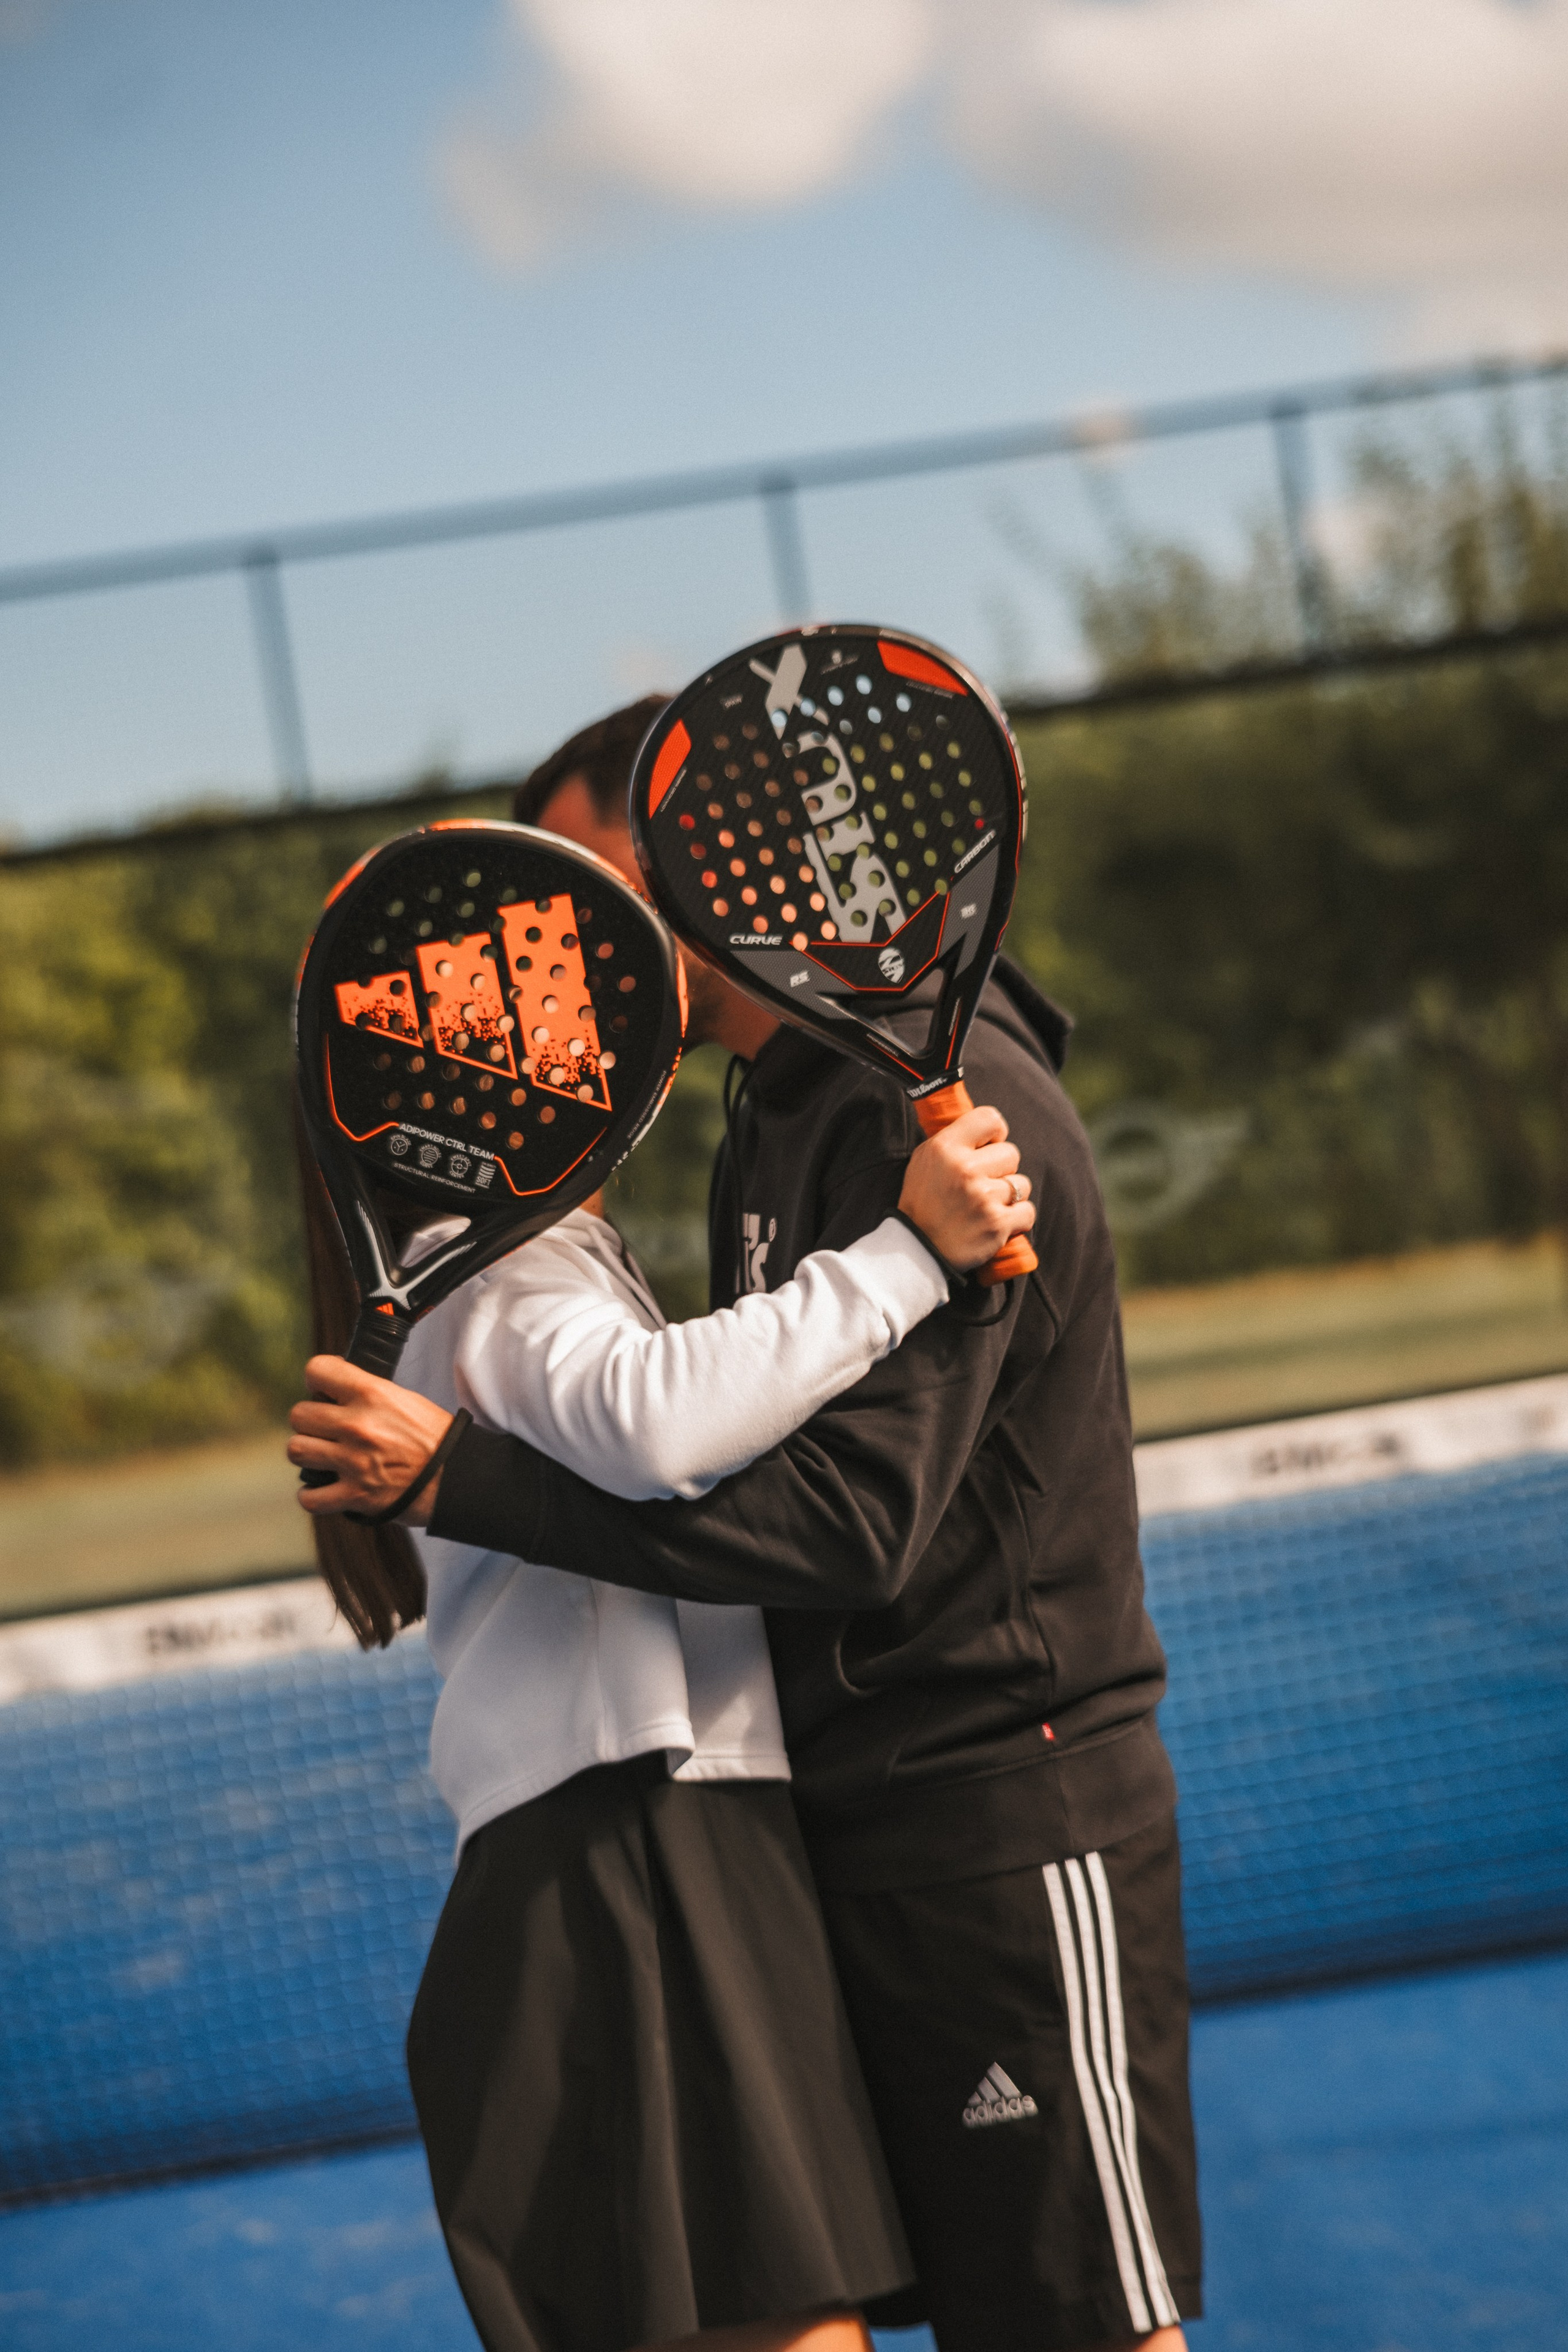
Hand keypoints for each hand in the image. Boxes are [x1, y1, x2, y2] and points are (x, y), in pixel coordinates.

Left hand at [288, 1357, 454, 1525]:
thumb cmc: (435, 1438)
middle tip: (327, 1429)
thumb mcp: (404, 1400)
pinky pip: (309, 1497)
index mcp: (372, 1394)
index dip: (317, 1380)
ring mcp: (353, 1462)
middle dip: (310, 1421)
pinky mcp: (354, 1496)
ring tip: (324, 1456)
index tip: (324, 1391)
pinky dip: (312, 1495)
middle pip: (299, 1415)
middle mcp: (357, 1425)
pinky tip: (324, 1488)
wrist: (458, 1478)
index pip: (317, 1371)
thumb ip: (367, 1393)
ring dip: (308, 1453)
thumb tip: (335, 1393)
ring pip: (296, 1450)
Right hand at [898, 1103, 1035, 1272]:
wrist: (917, 1251)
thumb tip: (989, 1125)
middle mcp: (965, 1168)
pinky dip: (1017, 1220)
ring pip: (1022, 1184)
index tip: (988, 1147)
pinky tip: (997, 1223)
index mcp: (945, 1148)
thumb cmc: (923, 1203)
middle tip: (981, 1186)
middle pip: (1012, 1153)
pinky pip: (1028, 1211)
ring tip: (986, 1207)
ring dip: (1010, 1196)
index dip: (995, 1133)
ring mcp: (983, 1197)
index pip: (990, 1119)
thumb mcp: (924, 1160)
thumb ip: (954, 1139)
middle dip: (1002, 1170)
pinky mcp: (997, 1224)